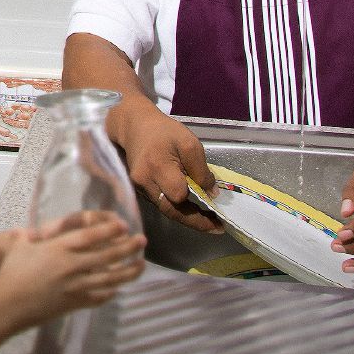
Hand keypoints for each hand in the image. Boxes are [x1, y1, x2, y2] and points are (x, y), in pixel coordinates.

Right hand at [0, 211, 145, 326]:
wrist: (7, 305)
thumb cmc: (11, 272)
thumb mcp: (20, 246)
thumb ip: (30, 236)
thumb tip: (28, 230)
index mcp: (59, 248)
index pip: (91, 236)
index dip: (110, 230)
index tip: (125, 225)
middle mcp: (71, 266)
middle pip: (107, 256)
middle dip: (128, 248)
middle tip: (143, 241)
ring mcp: (75, 287)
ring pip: (109, 279)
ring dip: (128, 271)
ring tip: (141, 265)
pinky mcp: (74, 304)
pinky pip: (98, 297)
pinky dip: (110, 292)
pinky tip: (118, 288)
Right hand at [114, 101, 222, 233]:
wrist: (135, 126)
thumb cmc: (165, 132)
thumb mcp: (189, 143)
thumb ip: (201, 170)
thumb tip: (212, 194)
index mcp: (158, 166)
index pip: (179, 194)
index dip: (197, 203)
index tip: (216, 210)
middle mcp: (145, 181)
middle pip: (171, 210)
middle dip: (195, 221)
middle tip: (217, 227)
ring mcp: (140, 188)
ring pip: (166, 210)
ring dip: (187, 217)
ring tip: (209, 220)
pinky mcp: (139, 190)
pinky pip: (161, 203)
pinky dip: (177, 208)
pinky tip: (192, 208)